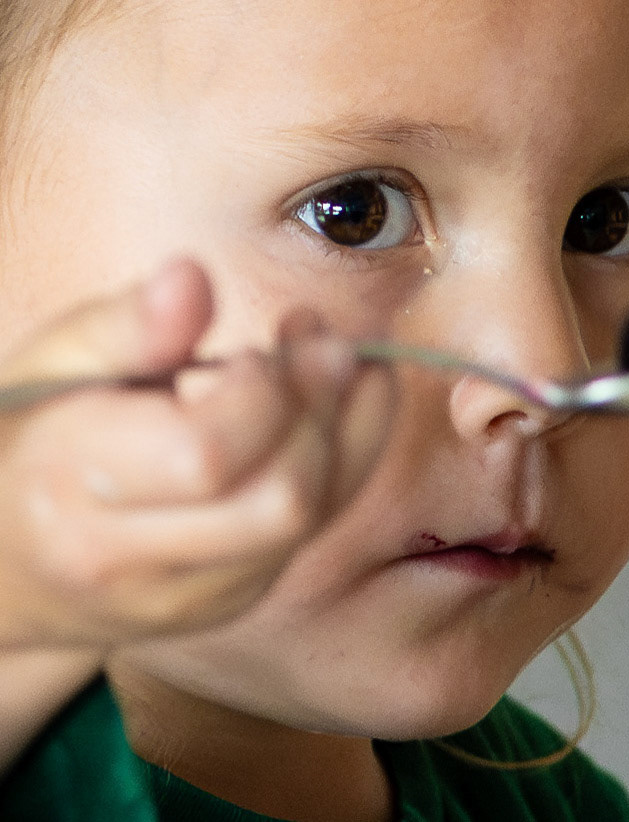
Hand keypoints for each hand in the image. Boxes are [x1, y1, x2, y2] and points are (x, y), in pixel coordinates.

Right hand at [0, 258, 392, 649]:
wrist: (8, 562)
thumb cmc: (31, 439)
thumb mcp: (52, 367)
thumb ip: (124, 326)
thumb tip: (191, 278)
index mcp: (71, 489)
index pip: (206, 455)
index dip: (259, 391)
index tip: (258, 347)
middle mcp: (134, 561)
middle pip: (281, 498)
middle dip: (319, 405)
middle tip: (317, 336)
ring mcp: (193, 594)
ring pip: (313, 516)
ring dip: (346, 424)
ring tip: (330, 356)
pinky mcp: (235, 598)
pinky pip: (318, 527)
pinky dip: (346, 454)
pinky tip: (338, 398)